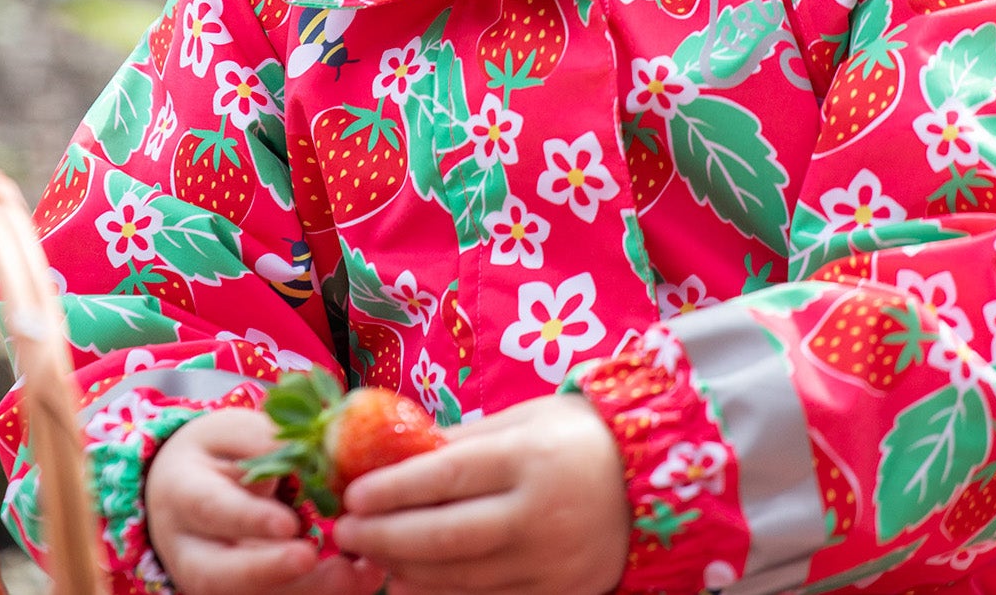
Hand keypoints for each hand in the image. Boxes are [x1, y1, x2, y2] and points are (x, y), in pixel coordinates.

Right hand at [145, 407, 384, 594]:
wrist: (185, 485)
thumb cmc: (216, 451)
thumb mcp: (233, 431)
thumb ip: (265, 443)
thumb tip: (313, 456)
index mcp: (182, 493)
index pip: (212, 510)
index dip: (250, 520)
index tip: (289, 525)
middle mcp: (190, 548)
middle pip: (223, 573)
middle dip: (271, 571)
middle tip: (315, 558)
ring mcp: (212, 578)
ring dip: (304, 590)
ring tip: (354, 573)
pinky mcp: (241, 591)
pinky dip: (317, 592)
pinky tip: (360, 577)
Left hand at [331, 393, 627, 594]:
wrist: (650, 481)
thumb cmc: (576, 437)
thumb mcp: (523, 419)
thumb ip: (463, 441)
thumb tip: (396, 453)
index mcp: (529, 456)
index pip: (447, 475)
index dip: (394, 488)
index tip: (353, 492)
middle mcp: (540, 513)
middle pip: (448, 535)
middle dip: (387, 535)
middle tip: (345, 530)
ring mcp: (552, 562)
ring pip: (462, 577)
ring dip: (406, 568)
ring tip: (369, 554)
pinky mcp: (559, 594)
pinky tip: (408, 584)